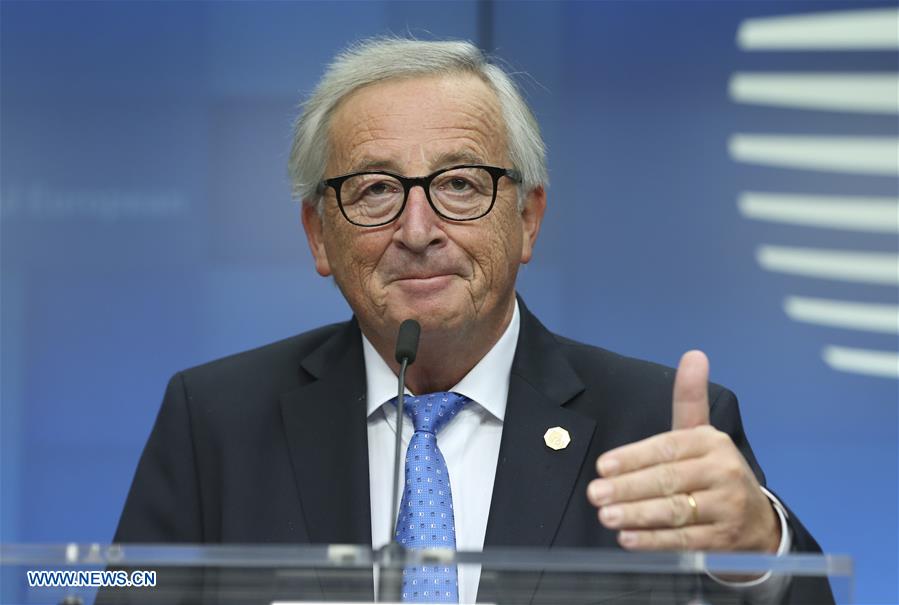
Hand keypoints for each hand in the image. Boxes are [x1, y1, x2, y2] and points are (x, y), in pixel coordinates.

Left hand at [586, 350, 779, 552]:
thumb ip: (690, 398)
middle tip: (595, 494)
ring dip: (637, 515)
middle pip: (668, 480)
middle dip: (628, 488)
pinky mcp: (724, 540)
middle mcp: (722, 472)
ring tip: (607, 516)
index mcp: (711, 443)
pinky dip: (654, 541)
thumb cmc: (714, 472)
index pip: (666, 449)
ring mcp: (726, 507)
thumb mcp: (702, 434)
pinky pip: (684, 540)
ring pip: (675, 511)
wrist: (758, 522)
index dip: (633, 457)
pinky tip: (628, 540)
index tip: (603, 467)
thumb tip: (694, 354)